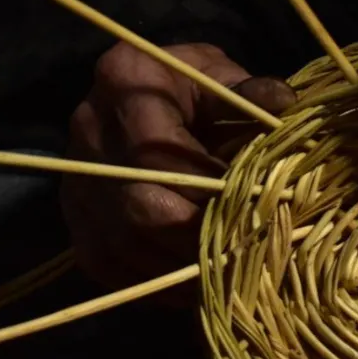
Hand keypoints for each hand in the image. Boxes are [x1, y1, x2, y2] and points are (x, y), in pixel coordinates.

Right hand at [61, 43, 294, 304]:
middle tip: (246, 251)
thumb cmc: (197, 87)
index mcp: (125, 80)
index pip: (161, 152)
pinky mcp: (77, 222)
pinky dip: (156, 282)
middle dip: (198, 237)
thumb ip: (249, 93)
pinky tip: (196, 280)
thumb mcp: (222, 76)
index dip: (209, 188)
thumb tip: (282, 104)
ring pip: (125, 244)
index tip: (254, 208)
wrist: (148, 99)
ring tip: (228, 272)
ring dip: (180, 267)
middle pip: (140, 207)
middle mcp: (88, 131)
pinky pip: (111, 265)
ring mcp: (74, 180)